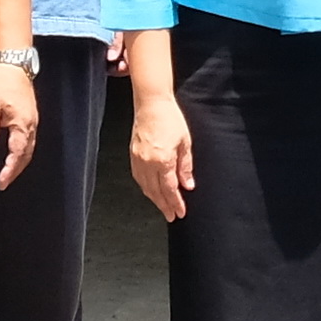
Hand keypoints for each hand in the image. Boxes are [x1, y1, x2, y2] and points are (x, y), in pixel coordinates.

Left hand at [0, 54, 41, 188]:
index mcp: (22, 124)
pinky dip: (22, 150)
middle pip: (26, 154)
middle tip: (4, 183)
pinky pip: (28, 139)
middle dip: (16, 170)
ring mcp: (32, 119)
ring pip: (29, 147)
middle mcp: (31, 124)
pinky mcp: (29, 115)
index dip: (10, 171)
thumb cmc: (0, 82)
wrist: (13, 62)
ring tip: (9, 172)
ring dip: (20, 161)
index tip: (1, 183)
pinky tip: (14, 152)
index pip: (17, 154)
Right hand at [130, 95, 196, 222]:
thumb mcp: (185, 143)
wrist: (151, 104)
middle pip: (156, 192)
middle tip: (171, 216)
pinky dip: (145, 187)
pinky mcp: (133, 155)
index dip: (175, 203)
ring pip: (145, 187)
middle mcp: (148, 162)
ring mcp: (138, 159)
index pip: (170, 189)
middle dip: (164, 206)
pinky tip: (151, 191)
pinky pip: (138, 178)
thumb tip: (188, 185)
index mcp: (163, 160)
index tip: (180, 212)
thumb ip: (185, 167)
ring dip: (154, 199)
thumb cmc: (170, 118)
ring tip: (163, 207)